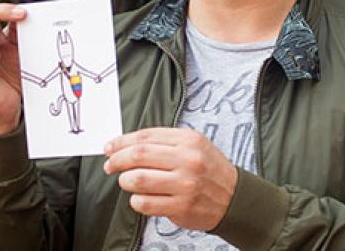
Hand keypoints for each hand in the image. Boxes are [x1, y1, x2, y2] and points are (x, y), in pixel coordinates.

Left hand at [103, 128, 236, 230]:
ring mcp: (185, 185)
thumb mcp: (194, 145)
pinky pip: (145, 203)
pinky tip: (139, 198)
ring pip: (138, 180)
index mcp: (188, 140)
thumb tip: (127, 144)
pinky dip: (135, 200)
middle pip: (138, 156)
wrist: (235, 198)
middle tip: (110, 165)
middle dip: (117, 160)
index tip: (110, 147)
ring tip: (127, 181)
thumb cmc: (209, 170)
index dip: (121, 142)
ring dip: (125, 181)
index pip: (145, 137)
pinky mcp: (181, 207)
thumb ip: (164, 141)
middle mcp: (187, 160)